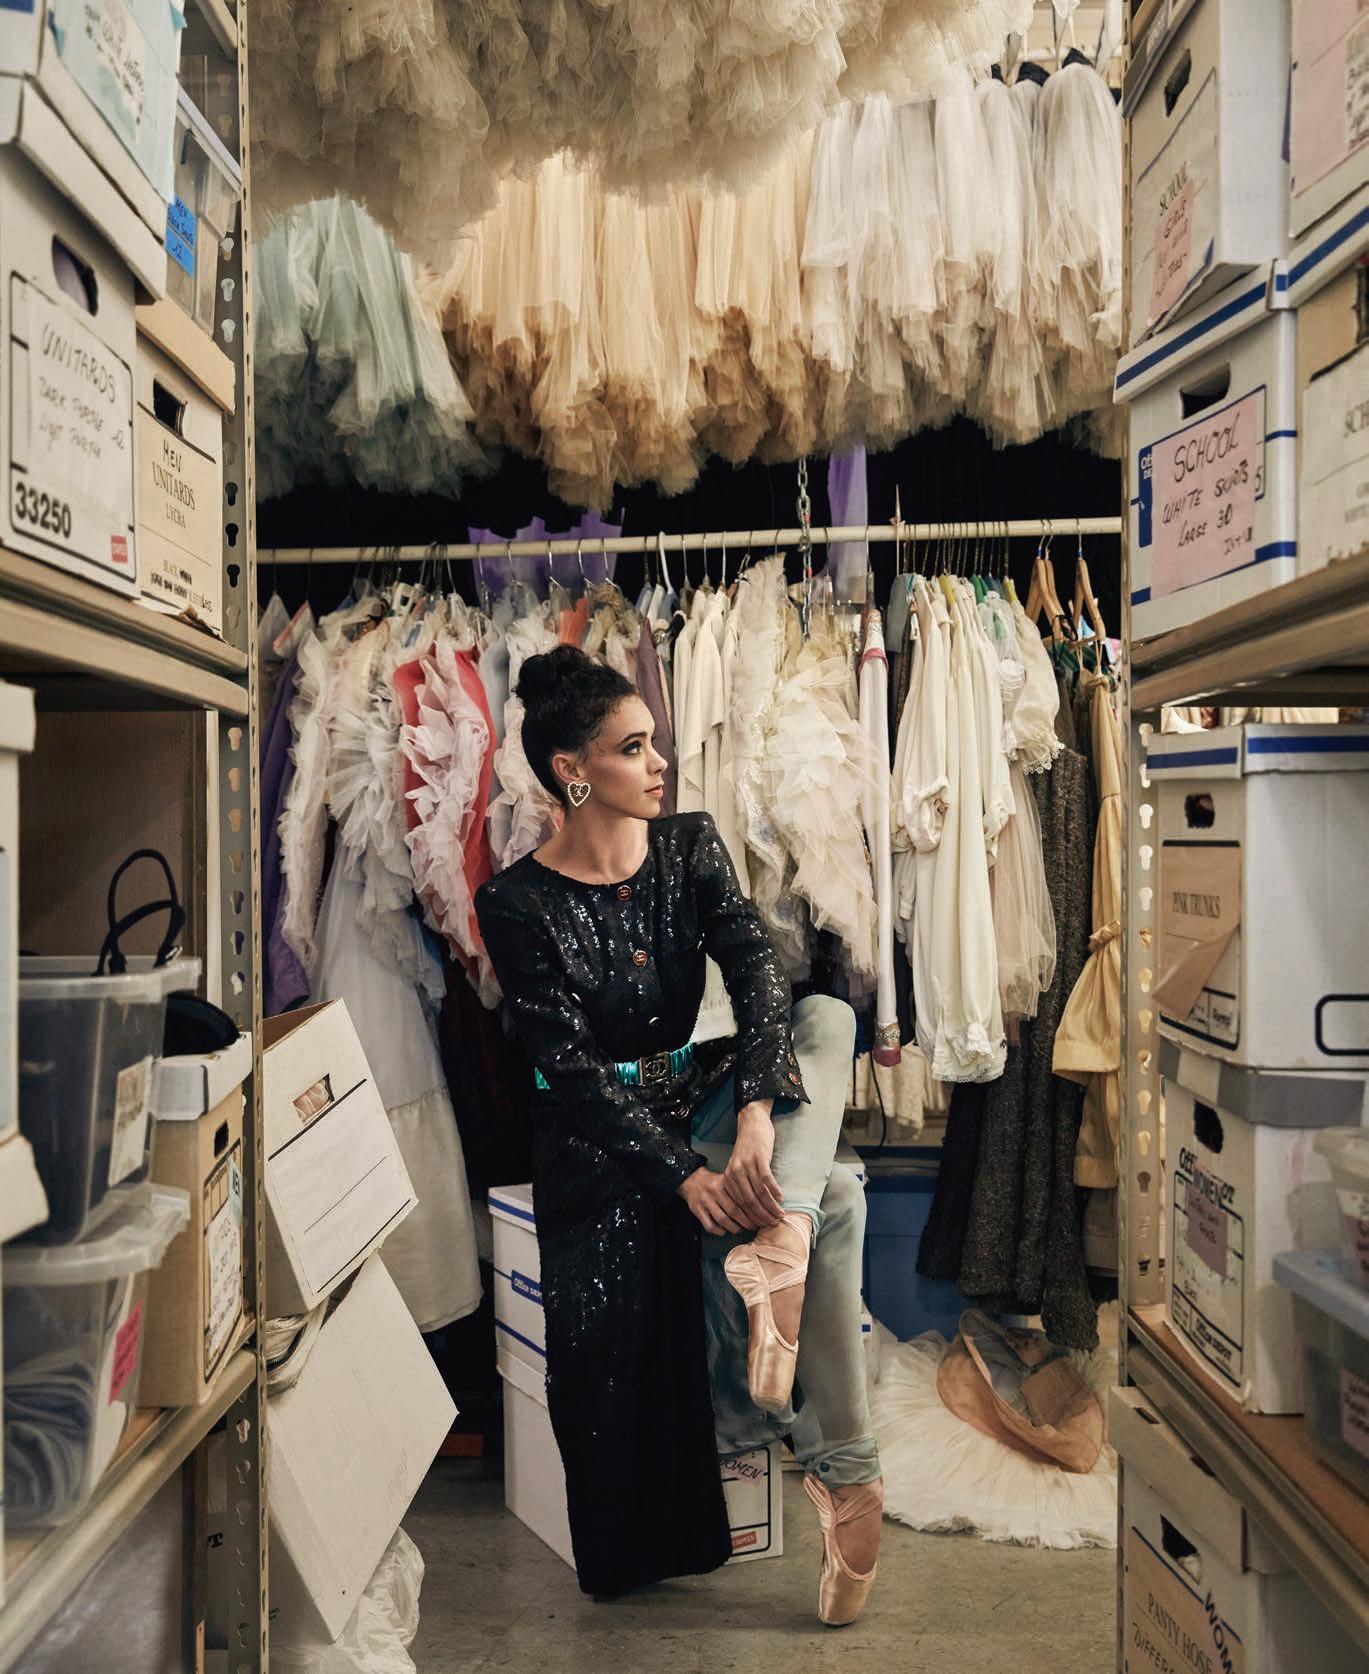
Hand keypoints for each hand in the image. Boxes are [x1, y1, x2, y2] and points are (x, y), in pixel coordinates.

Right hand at [679, 1168, 756, 1235]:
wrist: (691, 1180)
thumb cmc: (714, 1182)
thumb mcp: (727, 1180)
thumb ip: (739, 1189)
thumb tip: (759, 1202)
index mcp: (724, 1183)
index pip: (742, 1199)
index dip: (753, 1210)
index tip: (760, 1217)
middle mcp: (714, 1191)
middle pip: (734, 1211)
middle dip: (746, 1222)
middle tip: (753, 1226)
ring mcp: (705, 1201)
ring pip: (722, 1220)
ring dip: (734, 1228)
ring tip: (741, 1229)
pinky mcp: (697, 1210)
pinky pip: (710, 1226)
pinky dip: (719, 1231)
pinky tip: (725, 1230)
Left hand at [723, 1103, 783, 1227]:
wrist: (752, 1122)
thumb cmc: (749, 1147)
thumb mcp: (740, 1166)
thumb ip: (744, 1184)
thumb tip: (754, 1207)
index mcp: (729, 1178)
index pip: (740, 1204)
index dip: (752, 1217)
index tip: (762, 1225)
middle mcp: (735, 1173)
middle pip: (749, 1201)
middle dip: (762, 1215)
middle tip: (774, 1223)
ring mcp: (747, 1165)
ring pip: (759, 1193)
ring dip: (771, 1206)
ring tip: (780, 1214)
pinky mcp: (759, 1158)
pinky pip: (767, 1179)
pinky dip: (774, 1190)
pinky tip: (781, 1198)